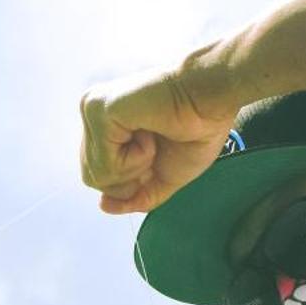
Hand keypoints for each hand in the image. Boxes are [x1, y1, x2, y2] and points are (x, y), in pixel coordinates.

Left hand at [79, 62, 236, 215]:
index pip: (96, 176)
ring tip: (154, 136)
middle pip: (92, 178)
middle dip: (131, 177)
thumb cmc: (196, 129)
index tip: (157, 151)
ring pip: (96, 175)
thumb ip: (135, 196)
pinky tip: (150, 130)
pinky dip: (136, 158)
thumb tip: (104, 206)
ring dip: (136, 166)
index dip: (130, 180)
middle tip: (156, 145)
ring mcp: (92, 109)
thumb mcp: (162, 177)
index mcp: (104, 125)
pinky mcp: (98, 109)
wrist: (214, 98)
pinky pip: (105, 164)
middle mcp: (92, 114)